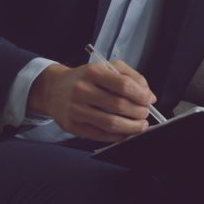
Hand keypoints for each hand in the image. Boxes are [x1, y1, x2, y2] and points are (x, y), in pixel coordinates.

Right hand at [27, 61, 155, 141]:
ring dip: (131, 127)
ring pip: (110, 123)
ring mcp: (76, 110)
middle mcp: (82, 90)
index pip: (123, 85)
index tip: (150, 99)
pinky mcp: (73, 126)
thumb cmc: (85, 78)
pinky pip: (100, 135)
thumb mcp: (106, 67)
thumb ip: (130, 76)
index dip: (141, 95)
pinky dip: (117, 136)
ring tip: (141, 125)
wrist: (53, 89)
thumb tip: (147, 94)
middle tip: (146, 113)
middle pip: (118, 105)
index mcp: (93, 72)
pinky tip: (125, 132)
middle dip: (138, 112)